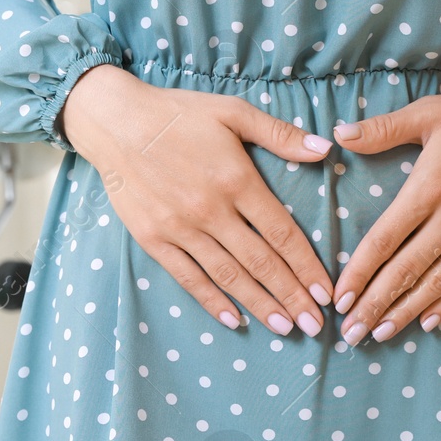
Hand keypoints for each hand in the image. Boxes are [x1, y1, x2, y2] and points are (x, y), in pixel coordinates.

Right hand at [60, 63, 335, 336]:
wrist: (115, 122)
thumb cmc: (177, 114)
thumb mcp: (233, 112)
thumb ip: (280, 134)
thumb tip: (325, 151)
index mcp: (236, 179)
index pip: (282, 233)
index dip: (307, 266)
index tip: (325, 291)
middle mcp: (211, 209)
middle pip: (261, 262)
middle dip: (291, 296)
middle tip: (315, 325)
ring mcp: (180, 228)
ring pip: (228, 275)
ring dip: (259, 304)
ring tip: (284, 328)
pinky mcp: (153, 239)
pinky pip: (188, 277)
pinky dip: (212, 300)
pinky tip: (233, 319)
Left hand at [328, 53, 440, 343]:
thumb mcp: (430, 113)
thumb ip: (383, 130)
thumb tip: (340, 135)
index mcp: (430, 187)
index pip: (385, 239)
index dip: (360, 272)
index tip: (339, 298)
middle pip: (407, 270)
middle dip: (375, 305)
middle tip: (350, 332)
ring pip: (438, 282)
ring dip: (407, 311)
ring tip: (380, 335)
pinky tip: (428, 321)